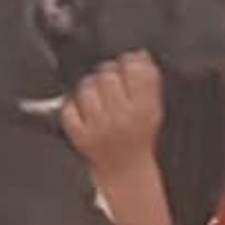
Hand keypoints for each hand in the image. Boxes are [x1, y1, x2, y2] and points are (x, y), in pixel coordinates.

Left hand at [60, 52, 163, 185]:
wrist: (125, 170)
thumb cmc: (139, 136)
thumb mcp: (154, 110)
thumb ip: (149, 82)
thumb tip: (139, 54)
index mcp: (145, 109)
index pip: (135, 69)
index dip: (129, 62)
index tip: (128, 65)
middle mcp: (122, 118)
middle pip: (108, 74)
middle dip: (108, 74)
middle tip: (111, 84)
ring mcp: (99, 128)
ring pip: (87, 87)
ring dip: (90, 87)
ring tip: (98, 97)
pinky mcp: (80, 136)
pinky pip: (70, 108)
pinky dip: (74, 106)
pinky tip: (84, 111)